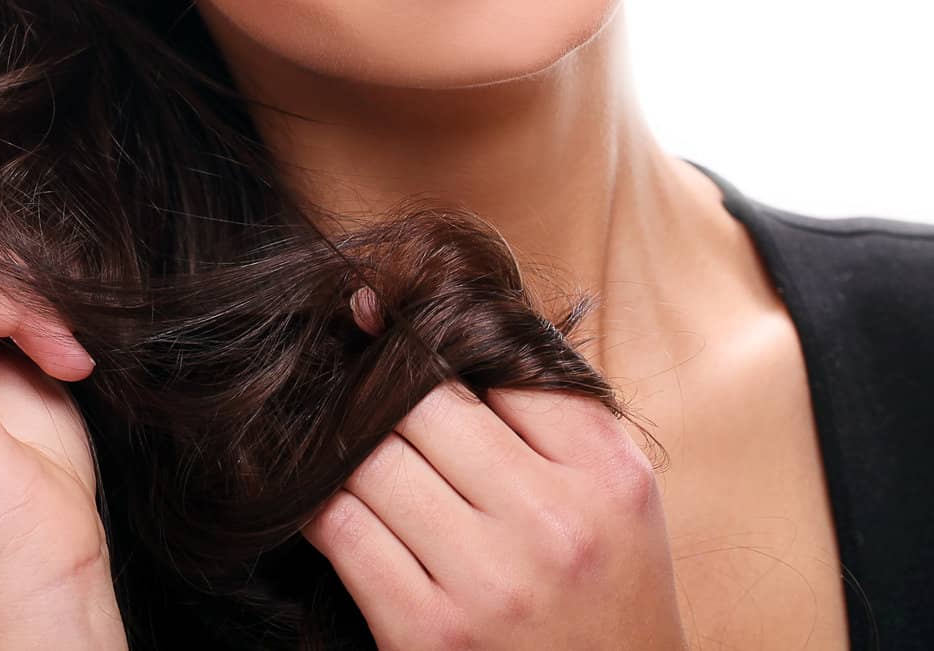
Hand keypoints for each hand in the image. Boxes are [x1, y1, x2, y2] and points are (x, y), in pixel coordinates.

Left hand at [301, 297, 685, 648]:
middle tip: (353, 379)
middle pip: (422, 401)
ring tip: (336, 434)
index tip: (387, 320)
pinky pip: (342, 527)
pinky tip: (323, 496)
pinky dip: (320, 502)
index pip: (500, 358)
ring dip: (344, 442)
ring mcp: (488, 580)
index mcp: (605, 472)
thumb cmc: (602, 596)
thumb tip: (440, 315)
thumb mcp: (613, 495)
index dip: (434, 335)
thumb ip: (549, 405)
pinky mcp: (427, 633)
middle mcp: (552, 521)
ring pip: (371, 456)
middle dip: (382, 387)